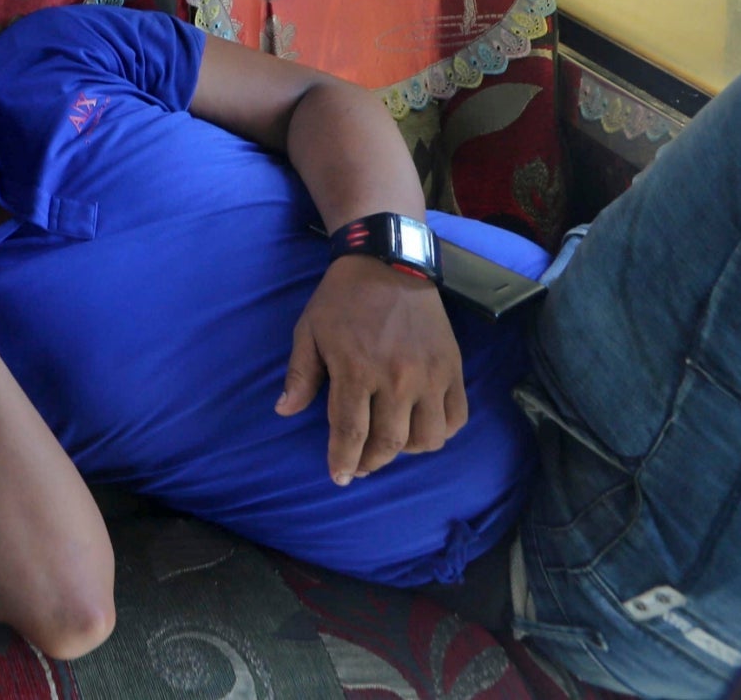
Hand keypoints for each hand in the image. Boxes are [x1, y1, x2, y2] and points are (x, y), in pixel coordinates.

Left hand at [277, 255, 467, 485]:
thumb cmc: (341, 299)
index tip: (339, 477)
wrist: (388, 262)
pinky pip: (455, 418)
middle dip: (371, 463)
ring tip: (389, 444)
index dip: (344, 461)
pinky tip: (421, 427)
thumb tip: (284, 411)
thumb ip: (300, 374)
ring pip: (428, 439)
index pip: (350, 433)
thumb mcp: (309, 331)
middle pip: (389, 443)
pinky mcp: (453, 368)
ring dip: (407, 451)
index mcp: (355, 370)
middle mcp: (396, 379)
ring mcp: (429, 375)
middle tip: (360, 467)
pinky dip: (440, 432)